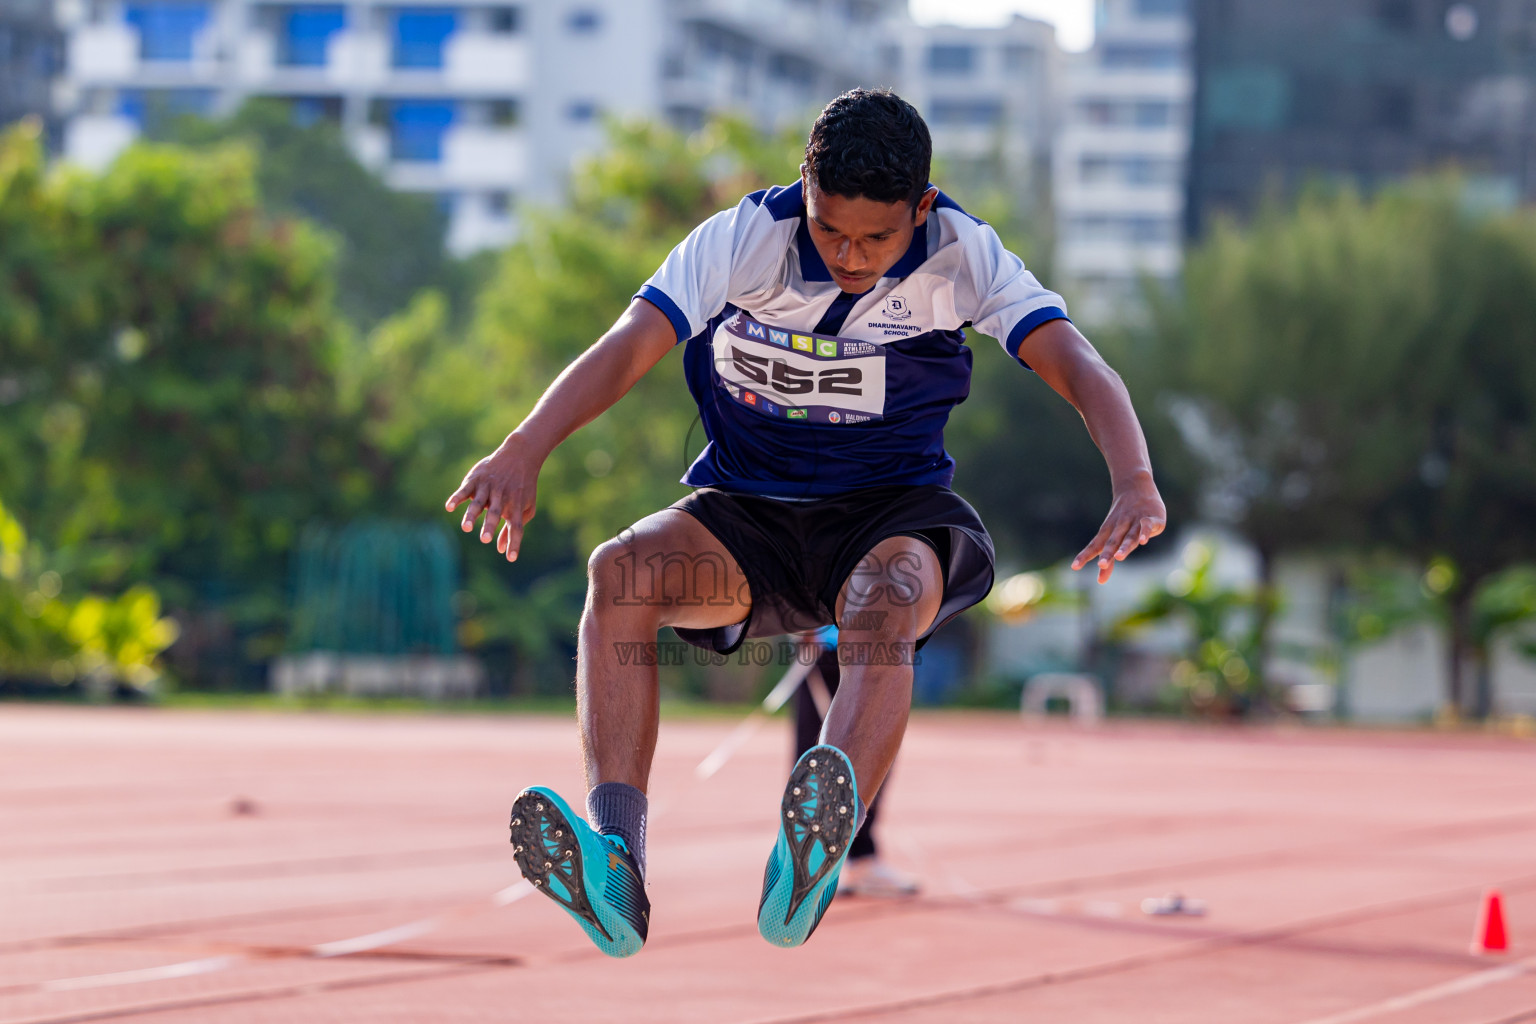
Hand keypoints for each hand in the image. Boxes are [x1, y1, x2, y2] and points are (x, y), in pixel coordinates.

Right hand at [445, 435, 541, 561]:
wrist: (519, 456)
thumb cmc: (522, 488)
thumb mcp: (525, 507)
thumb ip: (513, 529)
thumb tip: (502, 551)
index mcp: (516, 506)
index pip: (516, 527)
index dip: (514, 542)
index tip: (510, 558)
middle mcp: (502, 497)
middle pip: (496, 514)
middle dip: (490, 526)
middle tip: (484, 540)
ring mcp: (488, 488)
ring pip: (479, 503)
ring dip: (472, 515)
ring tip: (466, 528)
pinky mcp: (476, 479)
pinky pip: (465, 489)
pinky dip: (457, 498)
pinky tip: (449, 507)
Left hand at [1072, 478, 1165, 583]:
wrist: (1135, 485)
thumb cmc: (1123, 517)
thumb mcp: (1114, 537)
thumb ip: (1110, 559)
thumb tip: (1100, 581)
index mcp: (1108, 531)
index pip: (1095, 545)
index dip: (1085, 555)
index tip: (1074, 567)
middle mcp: (1119, 526)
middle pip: (1112, 542)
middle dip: (1107, 554)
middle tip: (1101, 565)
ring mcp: (1134, 521)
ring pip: (1128, 536)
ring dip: (1124, 546)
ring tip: (1119, 557)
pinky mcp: (1151, 517)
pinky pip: (1146, 525)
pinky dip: (1144, 533)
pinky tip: (1143, 542)